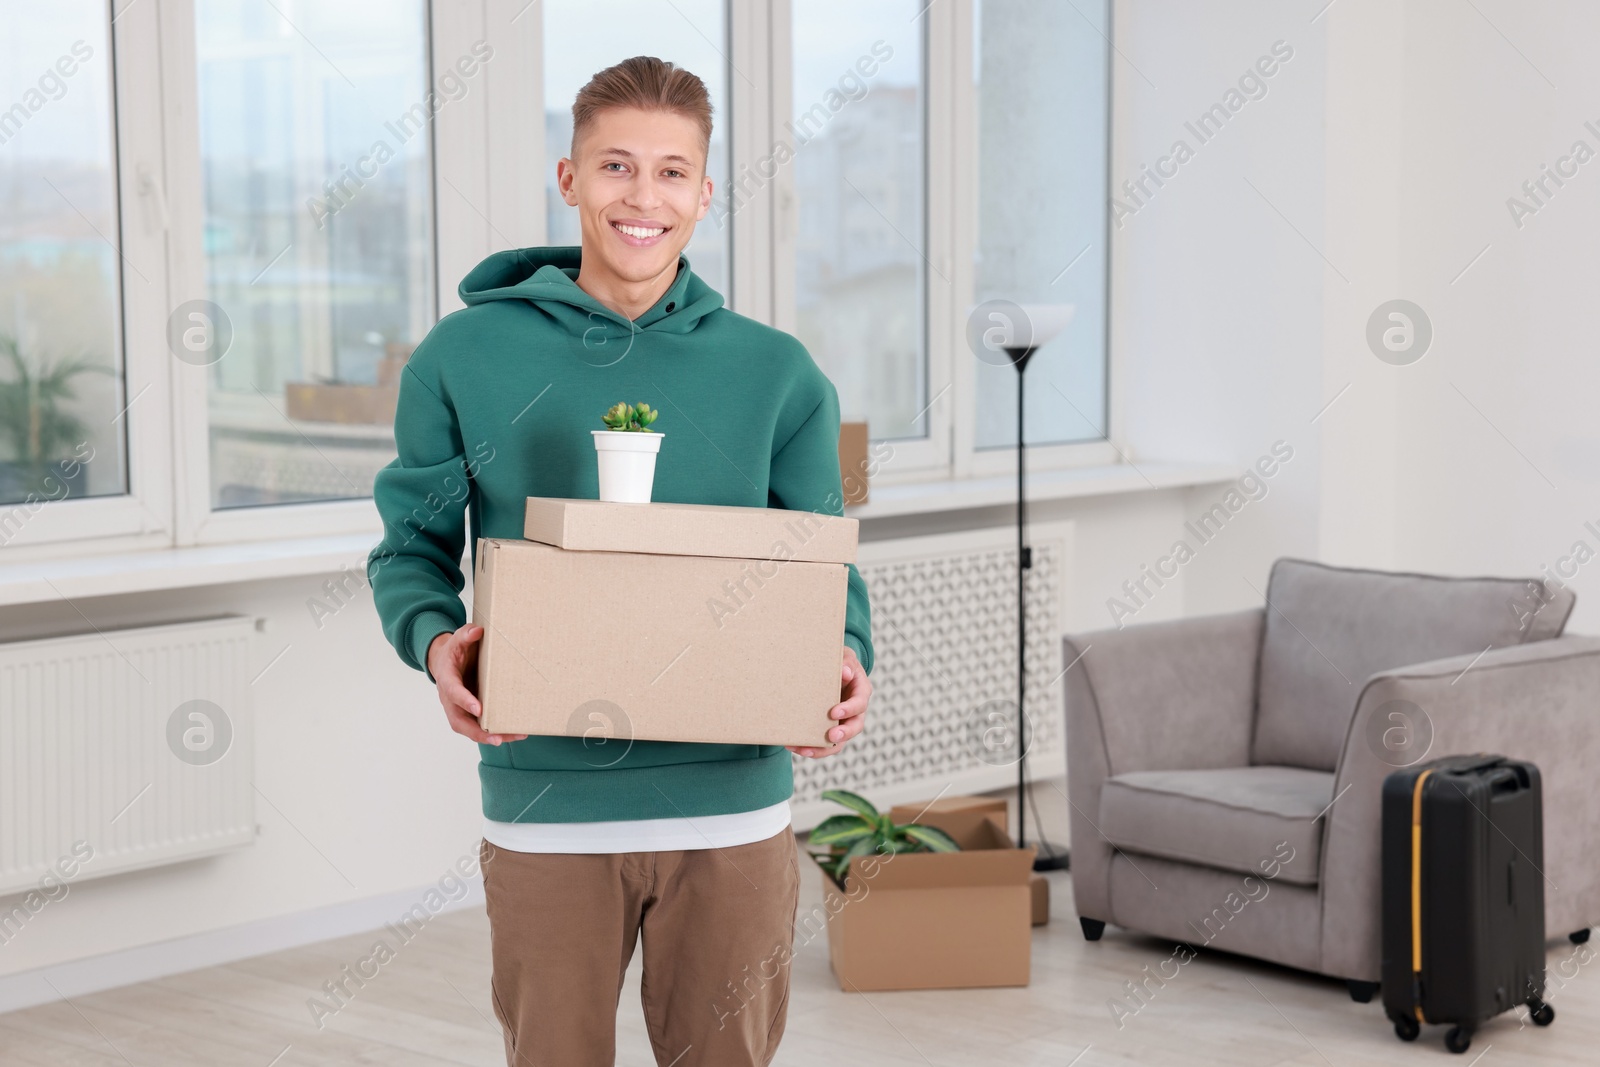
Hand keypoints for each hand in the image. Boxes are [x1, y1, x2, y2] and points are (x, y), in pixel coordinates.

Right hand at [428, 624, 527, 745]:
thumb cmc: (455, 651)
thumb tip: (478, 631)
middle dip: (477, 732)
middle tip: (495, 738)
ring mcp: (459, 709)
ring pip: (470, 729)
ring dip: (491, 736)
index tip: (479, 709)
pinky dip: (496, 733)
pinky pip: (480, 727)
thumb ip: (466, 634)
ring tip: (515, 736)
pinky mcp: (470, 713)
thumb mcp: (458, 639)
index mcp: (447, 679)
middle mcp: (451, 699)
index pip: (454, 692)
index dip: (465, 701)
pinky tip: (516, 733)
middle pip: (459, 721)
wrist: (446, 662)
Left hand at [789, 646, 870, 758]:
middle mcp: (855, 710)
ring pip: (839, 742)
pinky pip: (824, 744)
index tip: (834, 713)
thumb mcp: (844, 655)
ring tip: (804, 749)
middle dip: (843, 734)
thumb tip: (845, 672)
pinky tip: (794, 746)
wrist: (831, 669)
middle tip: (831, 736)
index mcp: (860, 691)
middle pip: (854, 727)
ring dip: (823, 748)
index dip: (849, 709)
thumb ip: (846, 661)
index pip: (859, 703)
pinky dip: (811, 747)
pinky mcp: (830, 728)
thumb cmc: (839, 661)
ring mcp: (843, 722)